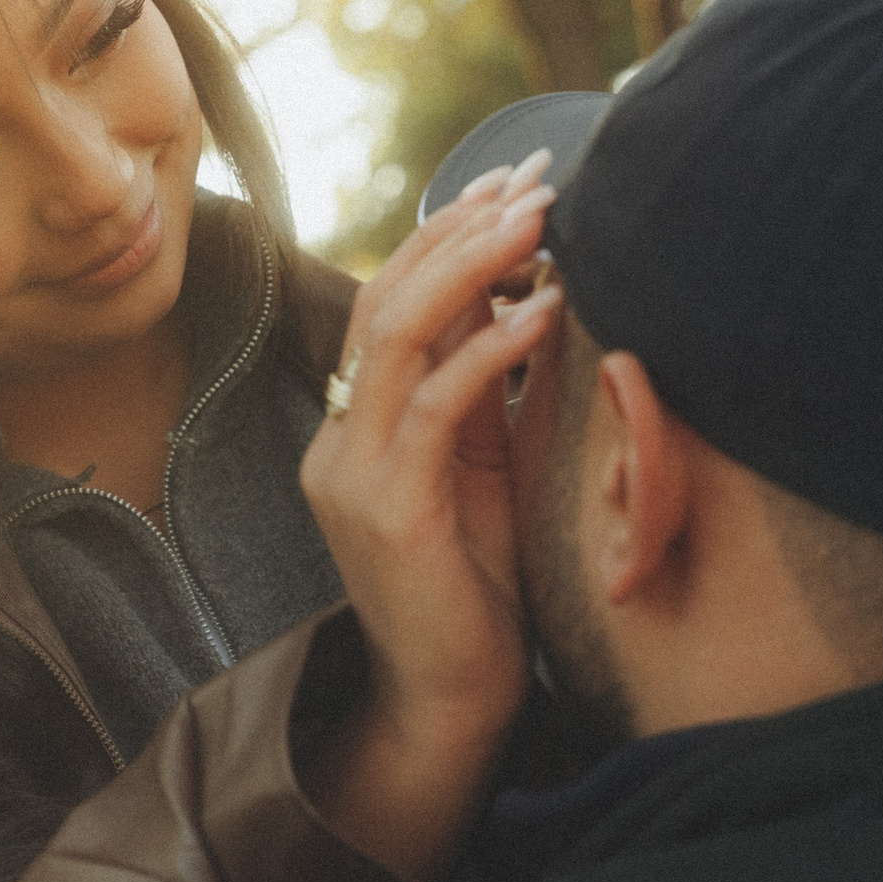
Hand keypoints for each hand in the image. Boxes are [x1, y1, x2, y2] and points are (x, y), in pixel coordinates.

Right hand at [298, 151, 565, 881]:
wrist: (452, 703)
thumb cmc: (479, 593)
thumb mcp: (481, 472)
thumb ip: (485, 394)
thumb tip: (528, 294)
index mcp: (354, 429)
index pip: (390, 303)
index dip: (448, 236)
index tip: (514, 183)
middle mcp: (338, 441)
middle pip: (387, 299)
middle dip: (462, 229)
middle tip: (533, 178)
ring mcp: (352, 473)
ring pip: (399, 335)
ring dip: (474, 266)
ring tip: (539, 218)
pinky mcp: (385, 508)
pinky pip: (436, 405)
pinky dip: (491, 348)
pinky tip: (544, 308)